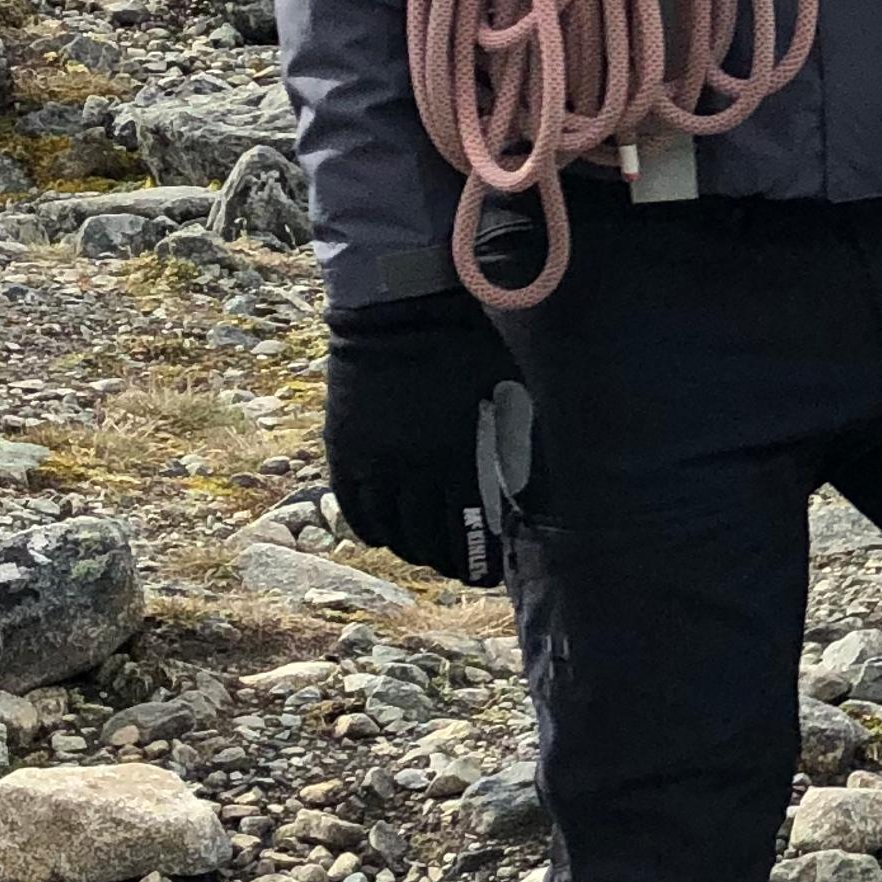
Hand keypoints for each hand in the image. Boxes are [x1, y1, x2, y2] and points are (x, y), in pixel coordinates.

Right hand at [323, 293, 512, 579]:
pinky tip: (385, 535)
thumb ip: (518, 438)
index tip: (491, 573)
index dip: (480, 562)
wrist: (402, 307)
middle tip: (462, 567)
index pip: (470, 533)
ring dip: (411, 549)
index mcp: (460, 457)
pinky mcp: (344, 449)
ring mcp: (375, 461)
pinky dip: (370, 529)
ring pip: (391, 530)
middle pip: (429, 540)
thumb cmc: (469, 341)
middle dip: (449, 562)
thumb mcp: (508, 389)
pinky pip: (354, 508)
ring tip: (426, 554)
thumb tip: (537, 480)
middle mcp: (414, 470)